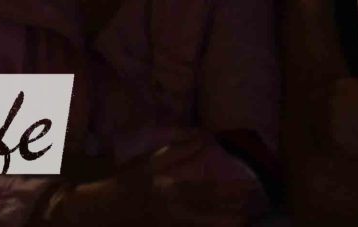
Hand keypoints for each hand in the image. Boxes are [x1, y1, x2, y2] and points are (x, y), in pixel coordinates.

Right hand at [92, 134, 249, 226]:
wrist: (100, 212)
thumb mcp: (149, 162)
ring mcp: (169, 226)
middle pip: (209, 211)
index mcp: (170, 190)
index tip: (249, 187)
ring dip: (224, 222)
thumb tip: (203, 138)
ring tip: (245, 221)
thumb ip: (177, 151)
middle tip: (256, 206)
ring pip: (202, 225)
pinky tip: (221, 226)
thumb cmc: (126, 182)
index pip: (207, 191)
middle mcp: (173, 212)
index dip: (229, 190)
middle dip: (233, 209)